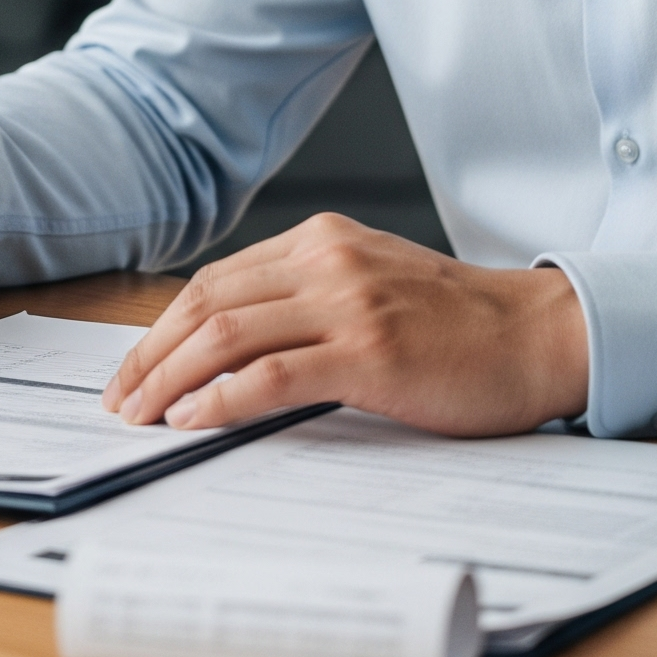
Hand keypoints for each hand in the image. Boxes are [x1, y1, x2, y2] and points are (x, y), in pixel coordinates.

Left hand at [102, 212, 587, 436]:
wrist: (537, 336)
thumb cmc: (458, 324)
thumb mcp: (370, 285)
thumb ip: (308, 298)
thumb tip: (230, 346)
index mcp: (320, 239)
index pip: (216, 280)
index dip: (164, 326)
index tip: (134, 366)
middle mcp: (326, 260)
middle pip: (208, 303)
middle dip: (152, 353)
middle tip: (120, 398)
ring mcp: (347, 302)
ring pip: (228, 333)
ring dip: (171, 377)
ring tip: (142, 414)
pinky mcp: (368, 351)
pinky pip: (271, 373)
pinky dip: (220, 397)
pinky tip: (193, 417)